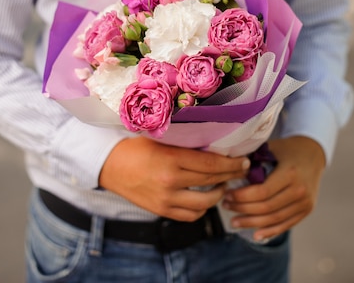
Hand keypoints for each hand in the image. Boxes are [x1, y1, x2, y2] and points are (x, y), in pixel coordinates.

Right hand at [99, 135, 249, 221]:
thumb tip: (216, 144)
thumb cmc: (136, 146)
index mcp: (171, 158)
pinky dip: (202, 208)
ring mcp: (166, 199)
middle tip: (241, 170)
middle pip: (212, 181)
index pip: (211, 164)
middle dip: (231, 176)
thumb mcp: (160, 138)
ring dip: (219, 194)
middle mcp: (170, 181)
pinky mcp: (161, 210)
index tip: (244, 161)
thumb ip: (186, 143)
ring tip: (223, 185)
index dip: (231, 164)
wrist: (110, 166)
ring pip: (205, 203)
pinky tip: (206, 198)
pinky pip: (191, 215)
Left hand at [222, 136, 325, 240]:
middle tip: (226, 206)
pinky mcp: (307, 210)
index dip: (242, 197)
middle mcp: (300, 190)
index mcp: (290, 173)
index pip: (262, 192)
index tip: (227, 194)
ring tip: (234, 221)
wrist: (313, 154)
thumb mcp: (271, 148)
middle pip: (266, 207)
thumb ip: (252, 159)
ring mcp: (305, 202)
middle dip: (242, 209)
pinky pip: (286, 224)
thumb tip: (229, 171)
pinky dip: (270, 231)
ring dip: (252, 223)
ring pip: (274, 219)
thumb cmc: (286, 149)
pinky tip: (255, 234)